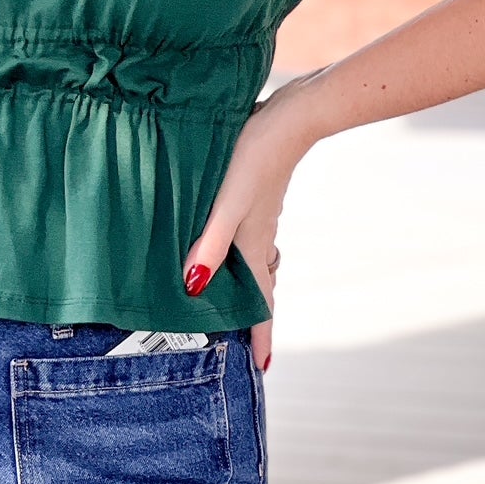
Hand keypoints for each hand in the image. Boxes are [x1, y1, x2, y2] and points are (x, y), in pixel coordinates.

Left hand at [180, 71, 324, 372]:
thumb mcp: (226, 203)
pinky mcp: (257, 194)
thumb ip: (210, 243)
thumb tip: (193, 288)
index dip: (261, 335)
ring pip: (254, 261)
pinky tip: (224, 240)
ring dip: (247, 285)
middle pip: (259, 286)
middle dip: (254, 316)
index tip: (263, 368)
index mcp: (254, 245)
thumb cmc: (255, 157)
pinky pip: (248, 237)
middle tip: (246, 342)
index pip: (261, 302)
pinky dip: (239, 253)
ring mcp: (260, 215)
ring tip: (235, 301)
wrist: (291, 116)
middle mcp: (260, 236)